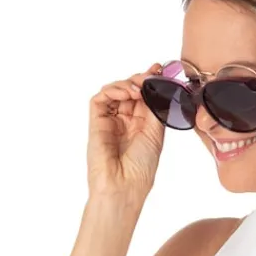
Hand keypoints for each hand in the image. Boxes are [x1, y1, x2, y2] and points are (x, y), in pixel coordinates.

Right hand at [87, 63, 165, 200]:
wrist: (123, 186)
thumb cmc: (141, 168)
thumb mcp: (156, 134)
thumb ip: (156, 108)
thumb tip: (158, 86)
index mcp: (141, 126)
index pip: (144, 97)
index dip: (150, 82)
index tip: (159, 70)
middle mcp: (125, 121)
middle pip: (130, 90)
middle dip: (141, 80)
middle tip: (151, 75)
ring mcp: (110, 121)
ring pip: (115, 91)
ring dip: (128, 83)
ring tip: (139, 87)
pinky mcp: (96, 121)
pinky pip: (101, 98)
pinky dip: (113, 89)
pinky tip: (127, 93)